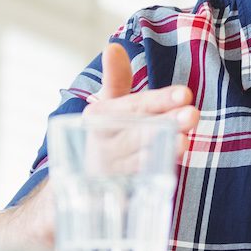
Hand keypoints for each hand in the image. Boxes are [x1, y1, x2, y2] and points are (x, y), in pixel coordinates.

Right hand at [0, 44, 195, 250]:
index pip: (131, 106)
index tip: (184, 94)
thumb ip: (115, 84)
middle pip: (134, 132)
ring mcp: (97, 175)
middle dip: (164, 123)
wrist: (58, 204)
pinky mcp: (99, 204)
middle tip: (192, 114)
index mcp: (97, 120)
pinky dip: (137, 187)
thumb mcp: (104, 115)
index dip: (157, 100)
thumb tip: (114, 46)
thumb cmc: (96, 150)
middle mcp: (96, 145)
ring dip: (158, 152)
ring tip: (183, 142)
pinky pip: (121, 195)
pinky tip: (161, 179)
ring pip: (132, 161)